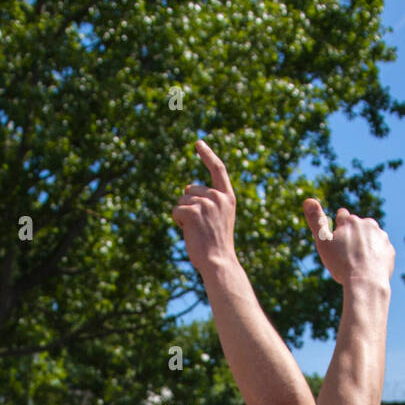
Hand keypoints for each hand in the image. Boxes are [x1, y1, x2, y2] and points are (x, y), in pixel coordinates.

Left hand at [172, 140, 236, 273]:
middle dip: (188, 205)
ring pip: (181, 200)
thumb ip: (208, 201)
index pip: (218, 169)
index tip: (198, 143)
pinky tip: (190, 232)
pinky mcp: (193, 211)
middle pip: (190, 189)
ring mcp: (206, 203)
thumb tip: (186, 189)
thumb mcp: (218, 218)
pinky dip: (178, 222)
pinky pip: (176, 211)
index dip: (207, 155)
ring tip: (197, 231)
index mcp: (227, 197)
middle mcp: (218, 197)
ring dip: (183, 215)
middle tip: (200, 226)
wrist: (219, 262)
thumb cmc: (217, 245)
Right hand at [303, 202, 394, 289]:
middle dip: (353, 235)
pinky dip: (375, 257)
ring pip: (371, 237)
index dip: (338, 226)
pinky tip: (368, 268)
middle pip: (358, 225)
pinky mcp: (389, 251)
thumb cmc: (342, 263)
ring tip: (357, 262)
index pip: (342, 215)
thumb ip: (316, 221)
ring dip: (365, 245)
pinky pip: (381, 251)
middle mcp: (368, 224)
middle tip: (346, 254)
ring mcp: (381, 237)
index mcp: (350, 221)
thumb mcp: (323, 242)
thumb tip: (307, 199)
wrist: (366, 282)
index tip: (336, 237)